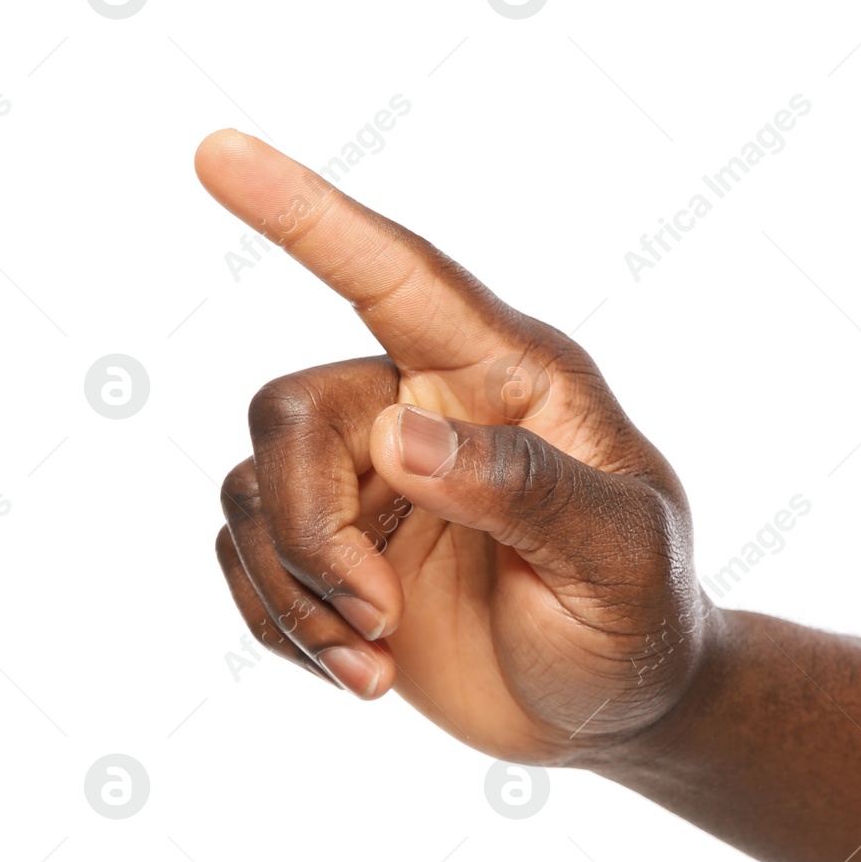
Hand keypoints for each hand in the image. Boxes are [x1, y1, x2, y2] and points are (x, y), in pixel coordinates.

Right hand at [198, 130, 709, 762]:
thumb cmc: (641, 620)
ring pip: (253, 493)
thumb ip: (525, 488)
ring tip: (378, 662)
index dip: (310, 217)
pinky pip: (245, 557)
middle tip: (376, 617)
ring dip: (298, 596)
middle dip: (310, 528)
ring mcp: (373, 478)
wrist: (613, 708)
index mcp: (511, 377)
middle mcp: (427, 404)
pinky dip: (284, 627)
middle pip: (293, 412)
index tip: (219, 153)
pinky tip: (363, 675)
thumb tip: (398, 436)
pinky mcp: (336, 547)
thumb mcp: (619, 557)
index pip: (400, 279)